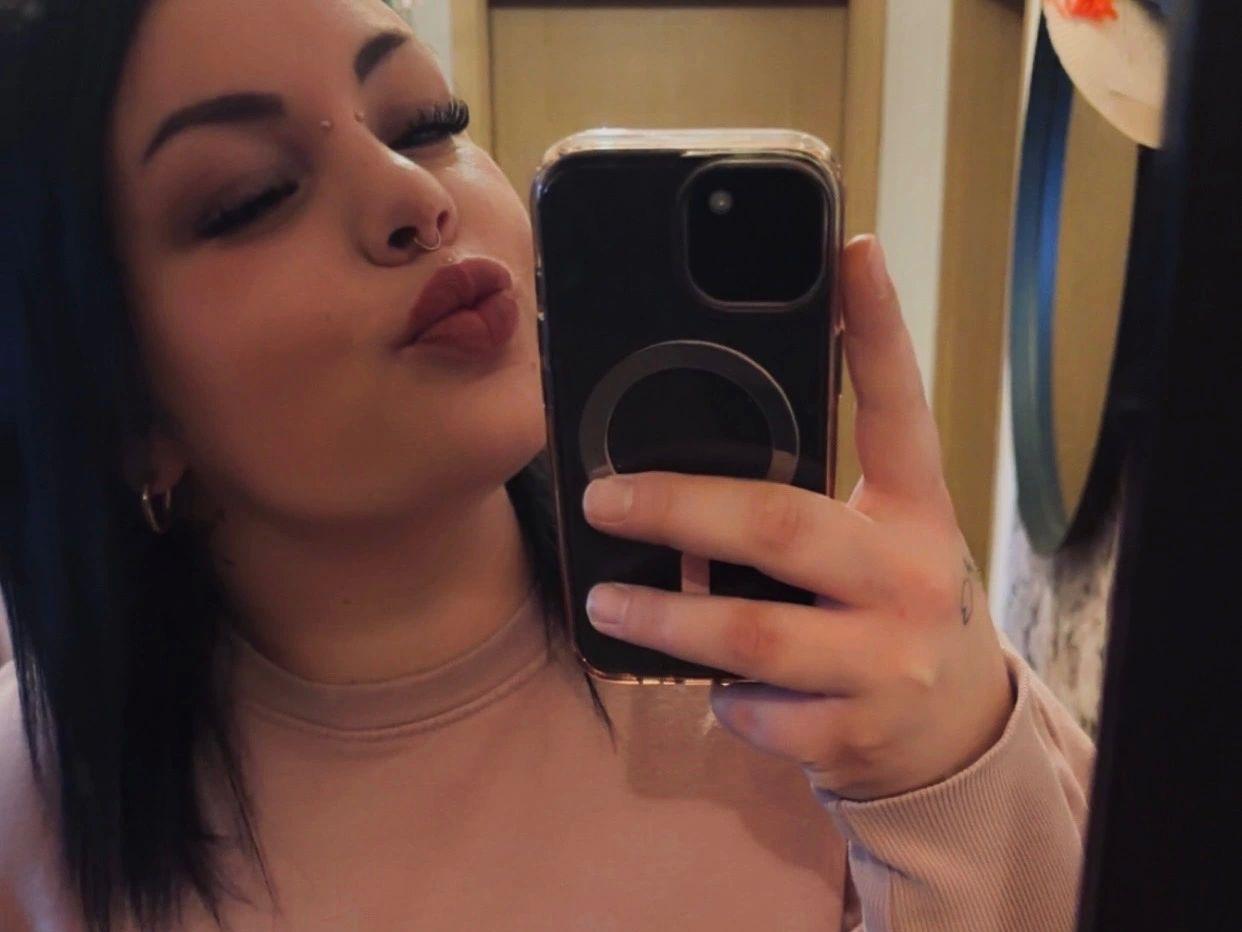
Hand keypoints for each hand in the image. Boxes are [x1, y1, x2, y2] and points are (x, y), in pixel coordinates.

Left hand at [580, 235, 1014, 800]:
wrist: (955, 732)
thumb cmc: (892, 609)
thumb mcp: (878, 542)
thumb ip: (810, 504)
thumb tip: (682, 472)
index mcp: (916, 510)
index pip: (897, 408)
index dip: (877, 328)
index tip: (851, 251)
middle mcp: (909, 575)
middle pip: (781, 525)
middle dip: (679, 508)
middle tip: (604, 498)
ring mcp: (888, 658)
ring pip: (752, 633)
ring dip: (665, 616)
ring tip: (606, 597)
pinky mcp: (859, 731)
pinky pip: (759, 711)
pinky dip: (721, 698)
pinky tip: (709, 686)